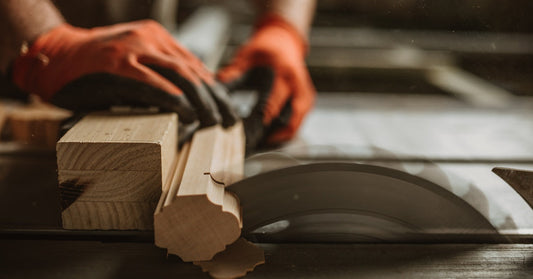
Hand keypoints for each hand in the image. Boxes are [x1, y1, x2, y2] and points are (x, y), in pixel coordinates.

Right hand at [10, 20, 237, 126]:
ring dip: (200, 101)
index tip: (226, 109)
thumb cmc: (97, 67)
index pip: (195, 65)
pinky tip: (186, 112)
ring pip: (179, 75)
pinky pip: (152, 82)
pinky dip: (172, 98)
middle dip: (215, 98)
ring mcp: (133, 49)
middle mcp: (150, 39)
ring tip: (212, 121)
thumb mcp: (136, 64)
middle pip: (193, 71)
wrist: (57, 56)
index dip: (214, 90)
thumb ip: (160, 77)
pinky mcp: (117, 64)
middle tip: (228, 120)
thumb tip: (189, 102)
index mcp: (157, 37)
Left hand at [217, 14, 314, 151]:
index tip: (245, 135)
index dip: (259, 122)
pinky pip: (298, 121)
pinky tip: (269, 138)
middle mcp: (297, 84)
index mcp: (283, 73)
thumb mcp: (246, 56)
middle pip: (289, 119)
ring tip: (260, 144)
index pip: (272, 104)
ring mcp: (305, 93)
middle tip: (252, 146)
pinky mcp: (307, 99)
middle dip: (271, 136)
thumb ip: (233, 72)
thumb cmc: (263, 49)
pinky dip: (285, 131)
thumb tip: (216, 85)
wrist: (283, 39)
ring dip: (280, 137)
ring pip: (296, 124)